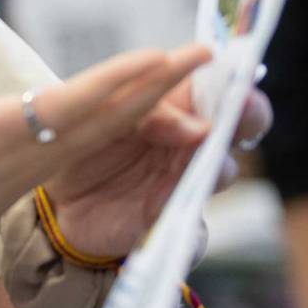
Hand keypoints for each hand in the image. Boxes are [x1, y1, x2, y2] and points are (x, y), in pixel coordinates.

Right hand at [0, 34, 202, 285]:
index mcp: (5, 136)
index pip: (76, 103)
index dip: (119, 78)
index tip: (161, 55)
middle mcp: (35, 153)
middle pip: (111, 116)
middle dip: (160, 85)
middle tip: (206, 53)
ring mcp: (41, 167)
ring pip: (109, 130)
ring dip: (152, 100)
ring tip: (185, 70)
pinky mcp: (39, 173)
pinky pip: (95, 142)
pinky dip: (127, 119)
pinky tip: (142, 104)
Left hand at [46, 58, 272, 259]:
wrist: (59, 201)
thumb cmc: (84, 148)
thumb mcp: (105, 119)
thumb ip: (152, 114)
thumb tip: (200, 128)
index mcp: (172, 108)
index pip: (212, 87)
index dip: (233, 80)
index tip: (242, 72)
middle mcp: (187, 143)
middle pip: (235, 126)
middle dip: (248, 116)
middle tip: (245, 107)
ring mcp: (184, 181)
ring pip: (221, 172)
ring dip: (220, 167)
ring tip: (214, 166)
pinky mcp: (171, 218)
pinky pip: (197, 231)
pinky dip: (196, 235)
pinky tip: (190, 233)